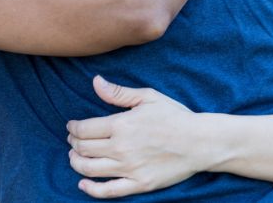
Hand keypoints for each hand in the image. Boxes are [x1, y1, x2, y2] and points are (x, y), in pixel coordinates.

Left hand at [66, 76, 199, 198]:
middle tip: (74, 140)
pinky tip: (83, 183)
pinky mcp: (138, 184)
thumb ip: (119, 92)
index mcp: (121, 124)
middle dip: (73, 143)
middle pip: (83, 148)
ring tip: (75, 157)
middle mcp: (120, 148)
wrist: (200, 142)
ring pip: (89, 169)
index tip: (72, 127)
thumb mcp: (148, 97)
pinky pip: (107, 191)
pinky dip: (90, 189)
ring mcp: (128, 168)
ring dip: (76, 163)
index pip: (84, 129)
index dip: (73, 128)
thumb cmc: (175, 116)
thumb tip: (95, 82)